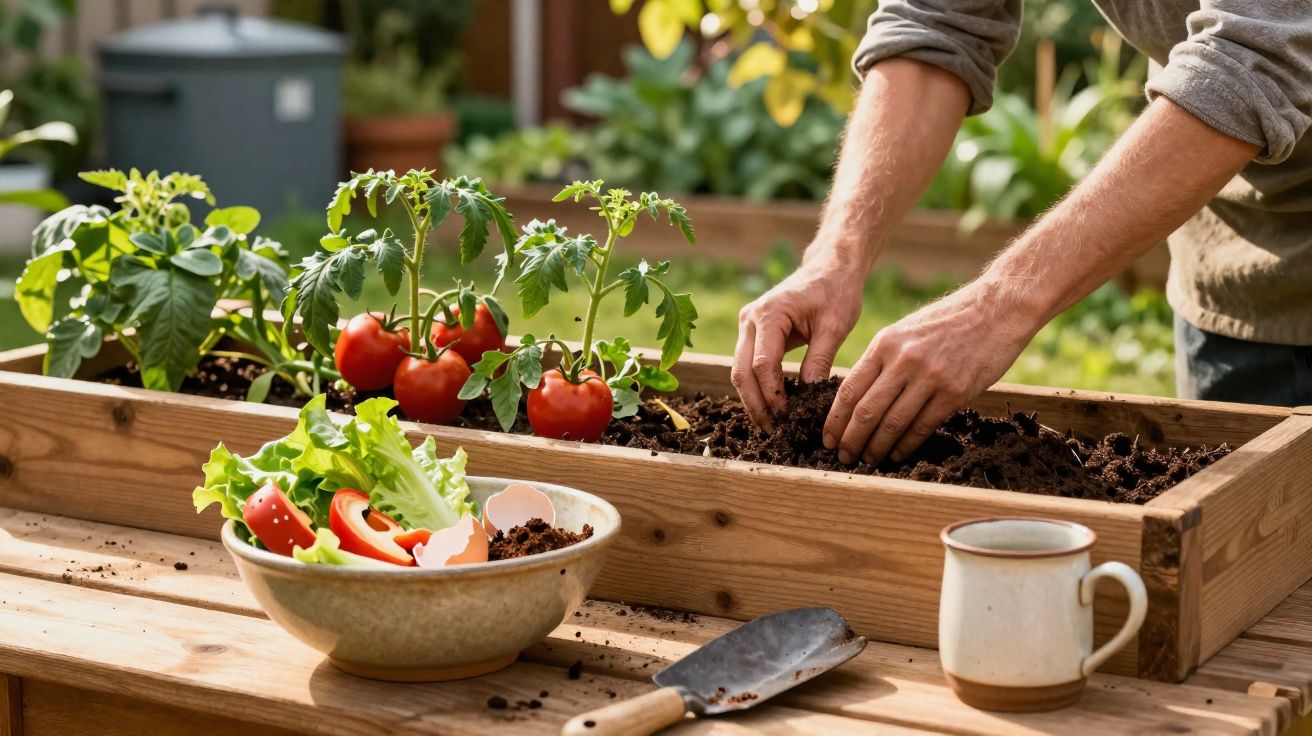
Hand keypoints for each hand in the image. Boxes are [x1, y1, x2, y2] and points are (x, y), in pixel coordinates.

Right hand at [733, 257, 863, 429]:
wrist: (829, 268)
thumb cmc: (836, 291)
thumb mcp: (835, 326)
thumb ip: (820, 360)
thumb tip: (811, 400)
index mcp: (769, 314)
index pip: (762, 364)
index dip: (772, 395)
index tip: (787, 418)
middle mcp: (750, 319)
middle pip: (741, 371)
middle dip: (755, 404)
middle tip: (773, 431)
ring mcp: (747, 326)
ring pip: (739, 371)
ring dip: (752, 399)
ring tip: (771, 425)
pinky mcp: (752, 333)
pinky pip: (747, 365)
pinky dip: (756, 388)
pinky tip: (771, 407)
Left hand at [823, 280, 1038, 464]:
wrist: (997, 309)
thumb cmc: (948, 321)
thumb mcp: (905, 331)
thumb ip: (882, 360)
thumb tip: (858, 397)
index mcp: (885, 343)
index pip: (849, 389)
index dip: (835, 419)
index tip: (827, 438)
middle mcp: (903, 360)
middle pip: (866, 411)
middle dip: (851, 440)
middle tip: (843, 457)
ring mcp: (929, 377)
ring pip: (892, 423)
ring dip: (877, 448)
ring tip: (867, 461)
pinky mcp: (955, 392)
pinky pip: (923, 426)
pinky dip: (906, 445)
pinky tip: (897, 455)